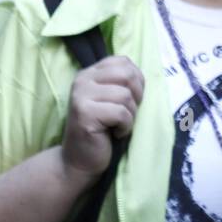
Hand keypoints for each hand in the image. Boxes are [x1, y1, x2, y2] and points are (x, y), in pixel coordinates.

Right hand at [60, 56, 144, 182]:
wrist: (79, 160)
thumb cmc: (103, 130)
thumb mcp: (112, 100)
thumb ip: (122, 83)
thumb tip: (143, 75)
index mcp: (89, 73)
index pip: (123, 61)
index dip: (136, 80)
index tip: (131, 98)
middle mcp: (82, 80)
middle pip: (127, 75)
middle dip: (136, 96)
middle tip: (127, 113)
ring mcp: (81, 96)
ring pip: (125, 96)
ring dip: (131, 115)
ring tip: (119, 125)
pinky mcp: (84, 113)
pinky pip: (121, 113)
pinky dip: (125, 126)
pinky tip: (115, 133)